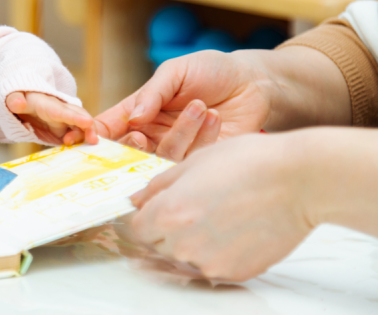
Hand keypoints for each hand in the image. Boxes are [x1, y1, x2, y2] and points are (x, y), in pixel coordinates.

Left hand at [6, 91, 96, 144]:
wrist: (22, 102)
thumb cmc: (19, 99)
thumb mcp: (13, 97)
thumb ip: (15, 100)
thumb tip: (17, 102)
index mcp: (48, 105)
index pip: (62, 111)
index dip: (75, 117)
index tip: (88, 123)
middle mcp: (61, 112)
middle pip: (78, 117)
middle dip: (89, 127)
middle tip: (94, 140)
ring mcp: (65, 122)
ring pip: (81, 128)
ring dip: (85, 137)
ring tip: (87, 146)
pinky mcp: (65, 131)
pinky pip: (77, 137)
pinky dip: (83, 144)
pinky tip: (85, 152)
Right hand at [92, 50, 274, 159]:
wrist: (253, 81)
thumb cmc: (211, 70)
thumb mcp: (176, 71)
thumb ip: (152, 93)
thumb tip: (132, 119)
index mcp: (140, 110)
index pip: (110, 127)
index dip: (94, 135)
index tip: (87, 139)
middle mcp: (155, 133)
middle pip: (129, 152)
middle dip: (130, 146)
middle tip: (140, 132)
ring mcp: (178, 148)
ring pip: (163, 156)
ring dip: (180, 132)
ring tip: (200, 106)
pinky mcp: (202, 160)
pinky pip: (193, 160)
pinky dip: (203, 137)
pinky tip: (215, 115)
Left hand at [128, 132, 314, 280]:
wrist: (299, 180)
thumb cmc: (250, 163)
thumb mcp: (194, 162)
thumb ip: (159, 185)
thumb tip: (137, 200)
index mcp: (168, 214)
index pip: (137, 228)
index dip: (146, 217)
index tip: (157, 209)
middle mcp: (184, 244)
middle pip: (159, 245)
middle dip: (167, 229)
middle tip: (195, 207)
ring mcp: (211, 263)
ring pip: (186, 258)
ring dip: (194, 242)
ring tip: (221, 215)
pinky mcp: (236, 273)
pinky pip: (214, 266)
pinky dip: (220, 252)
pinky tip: (237, 228)